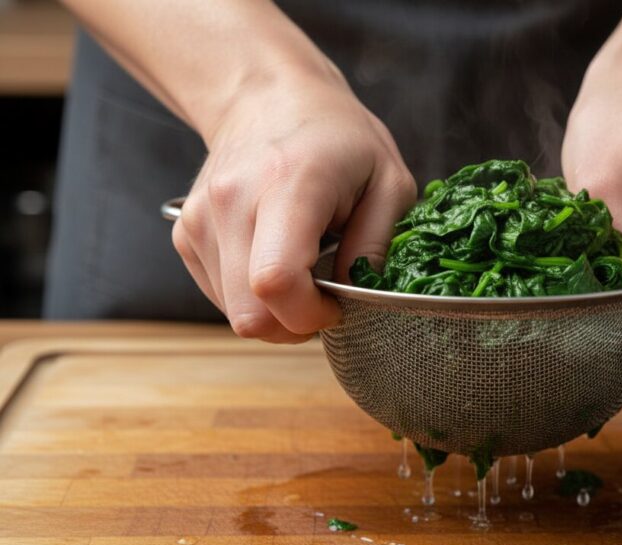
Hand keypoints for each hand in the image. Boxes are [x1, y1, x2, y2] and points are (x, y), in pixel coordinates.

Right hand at [173, 71, 415, 341]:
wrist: (269, 99)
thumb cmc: (339, 139)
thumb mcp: (391, 181)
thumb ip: (378, 244)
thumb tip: (358, 295)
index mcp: (289, 186)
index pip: (276, 282)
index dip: (309, 315)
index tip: (336, 303)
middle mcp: (232, 202)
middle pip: (248, 314)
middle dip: (293, 325)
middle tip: (323, 296)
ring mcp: (200, 219)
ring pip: (234, 314)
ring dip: (274, 310)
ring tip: (301, 264)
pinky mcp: (186, 233)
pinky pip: (220, 296)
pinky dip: (252, 295)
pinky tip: (274, 257)